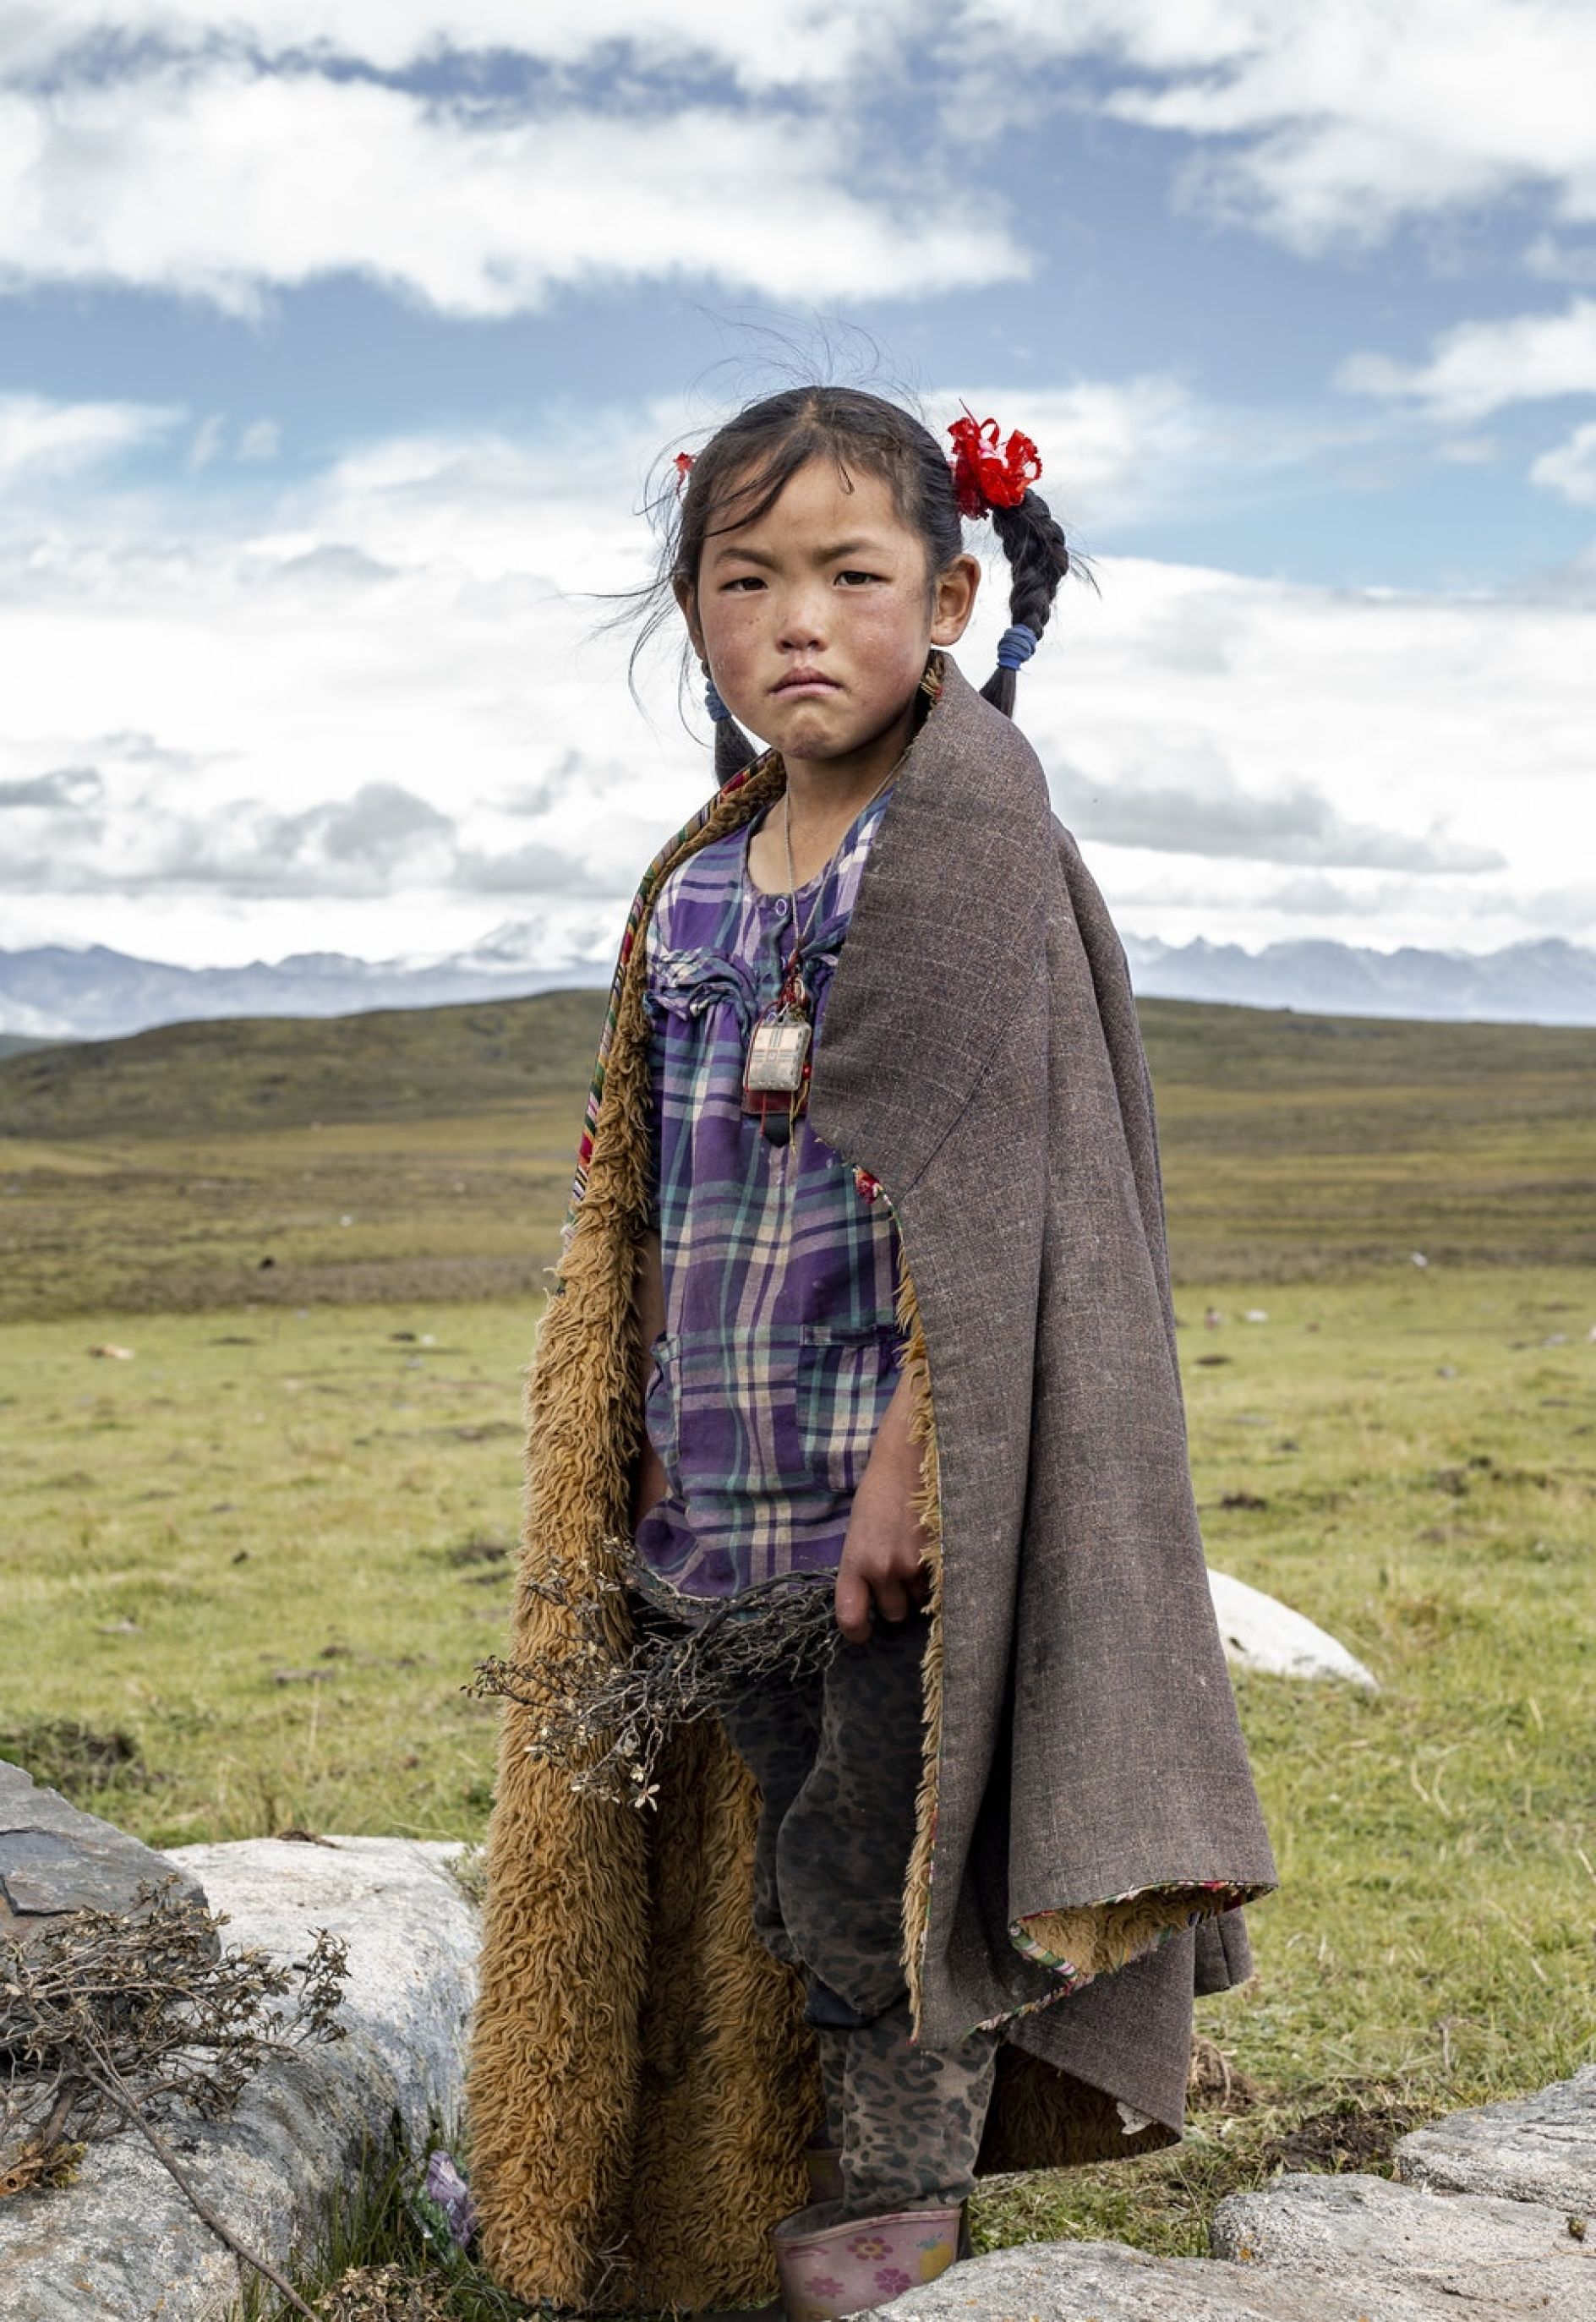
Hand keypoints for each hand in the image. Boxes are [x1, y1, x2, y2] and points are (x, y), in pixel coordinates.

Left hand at [833, 1371, 929, 1643]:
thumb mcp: (859, 1531)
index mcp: (855, 1560)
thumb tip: (873, 1600)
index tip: (862, 1633)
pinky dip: (941, 1575)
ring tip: (918, 1552)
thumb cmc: (881, 1491)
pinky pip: (943, 1585)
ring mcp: (916, 1564)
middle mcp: (884, 1568)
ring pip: (920, 1600)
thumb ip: (864, 1566)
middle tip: (899, 1573)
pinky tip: (936, 1551)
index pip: (851, 1617)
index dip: (857, 1631)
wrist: (911, 1456)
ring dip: (920, 1586)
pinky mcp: (944, 1556)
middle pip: (893, 1614)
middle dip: (896, 1600)